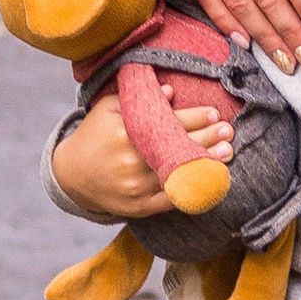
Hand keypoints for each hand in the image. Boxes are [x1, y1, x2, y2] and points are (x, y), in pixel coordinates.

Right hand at [52, 88, 232, 221]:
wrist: (72, 176)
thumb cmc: (95, 135)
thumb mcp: (108, 109)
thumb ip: (138, 98)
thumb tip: (171, 91)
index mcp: (124, 134)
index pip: (167, 124)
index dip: (194, 118)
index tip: (214, 112)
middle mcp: (130, 162)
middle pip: (177, 148)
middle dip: (207, 139)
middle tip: (228, 131)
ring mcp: (135, 188)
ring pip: (178, 174)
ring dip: (206, 163)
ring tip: (226, 153)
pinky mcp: (139, 207)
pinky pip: (172, 200)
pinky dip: (192, 189)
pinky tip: (210, 180)